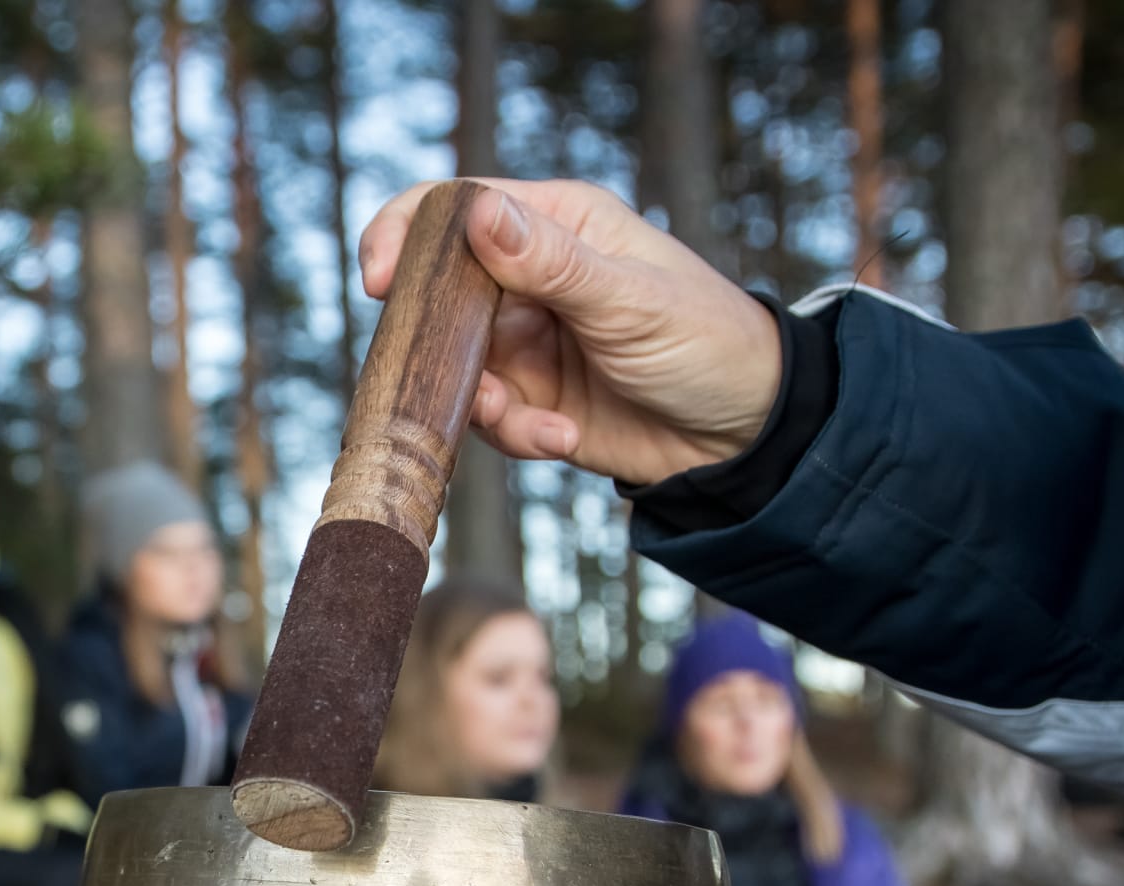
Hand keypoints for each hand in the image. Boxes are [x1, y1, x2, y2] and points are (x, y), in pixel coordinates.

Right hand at [358, 178, 782, 485]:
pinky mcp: (532, 400)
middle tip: (450, 377)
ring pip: (456, 367)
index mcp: (555, 225)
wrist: (745, 436)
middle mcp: (530, 278)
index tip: (378, 280)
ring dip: (483, 403)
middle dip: (436, 342)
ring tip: (527, 421)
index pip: (456, 207)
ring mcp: (526, 342)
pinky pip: (489, 418)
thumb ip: (550, 262)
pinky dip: (516, 434)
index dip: (405, 234)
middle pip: (439, 295)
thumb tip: (476, 213)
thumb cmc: (705, 341)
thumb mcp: (628, 300)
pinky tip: (563, 440)